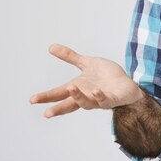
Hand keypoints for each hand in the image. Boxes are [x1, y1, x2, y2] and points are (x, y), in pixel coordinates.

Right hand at [29, 44, 143, 117]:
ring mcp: (99, 99)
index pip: (59, 94)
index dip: (47, 97)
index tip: (32, 99)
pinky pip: (105, 100)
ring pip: (87, 103)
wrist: (127, 83)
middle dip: (58, 109)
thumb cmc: (107, 76)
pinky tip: (96, 91)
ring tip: (71, 88)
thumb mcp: (87, 63)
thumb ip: (70, 57)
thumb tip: (51, 47)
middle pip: (69, 104)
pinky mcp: (113, 99)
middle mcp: (87, 96)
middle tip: (47, 113)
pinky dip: (100, 96)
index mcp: (78, 88)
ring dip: (79, 97)